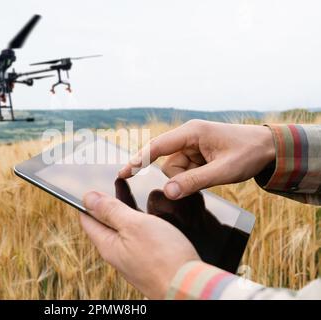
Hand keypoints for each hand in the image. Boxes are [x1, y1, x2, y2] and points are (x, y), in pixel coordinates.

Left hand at [80, 191, 199, 298]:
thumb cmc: (163, 257)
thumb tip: (87, 198)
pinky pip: (138, 238)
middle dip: (109, 204)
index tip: (95, 186)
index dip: (90, 201)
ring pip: (123, 230)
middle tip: (116, 185)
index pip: (87, 219)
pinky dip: (139, 223)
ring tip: (131, 194)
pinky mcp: (148, 262)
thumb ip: (111, 211)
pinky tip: (149, 217)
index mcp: (107, 245)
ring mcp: (132, 259)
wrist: (189, 287)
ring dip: (125, 212)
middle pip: (105, 224)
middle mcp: (117, 255)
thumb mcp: (134, 225)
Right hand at [118, 120, 274, 198]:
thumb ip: (194, 182)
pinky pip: (185, 170)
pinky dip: (194, 177)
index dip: (138, 160)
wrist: (269, 147)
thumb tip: (168, 192)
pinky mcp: (196, 153)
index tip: (123, 173)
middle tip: (208, 176)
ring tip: (214, 173)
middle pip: (167, 164)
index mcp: (191, 132)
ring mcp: (192, 145)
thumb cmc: (249, 152)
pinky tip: (212, 173)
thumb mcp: (223, 170)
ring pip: (175, 170)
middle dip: (181, 177)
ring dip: (190, 178)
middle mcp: (188, 136)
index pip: (156, 147)